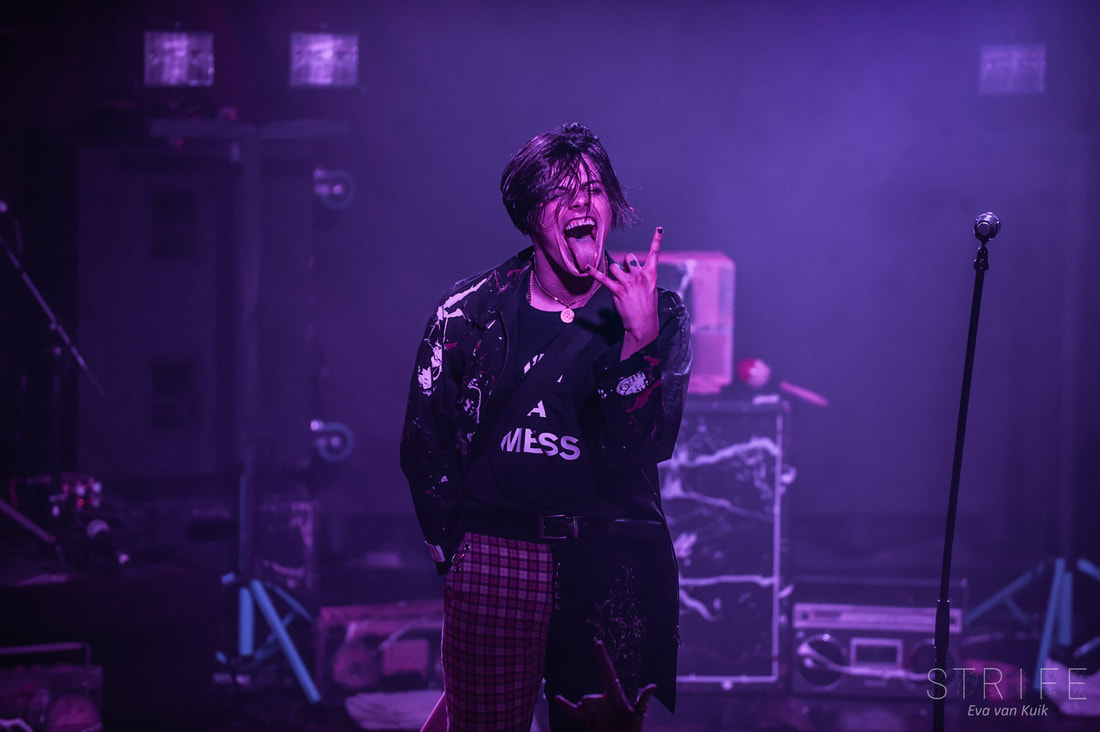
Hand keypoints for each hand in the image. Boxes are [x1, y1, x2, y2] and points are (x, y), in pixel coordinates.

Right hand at [553, 640, 656, 731]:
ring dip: (588, 718)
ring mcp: (595, 709)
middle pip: (587, 697)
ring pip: (582, 705)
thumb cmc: (632, 730)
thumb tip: (653, 685)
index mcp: (615, 694)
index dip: (602, 657)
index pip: (607, 671)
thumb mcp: (638, 714)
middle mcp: (603, 699)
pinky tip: (556, 698)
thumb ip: (643, 700)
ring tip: (602, 728)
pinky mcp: (588, 719)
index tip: (598, 642)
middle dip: (591, 710)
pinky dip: (565, 705)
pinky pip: (574, 710)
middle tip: (607, 724)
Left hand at [587, 227, 661, 358]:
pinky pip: (604, 278)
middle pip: (629, 258)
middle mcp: (640, 276)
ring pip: (616, 267)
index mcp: (651, 275)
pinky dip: (594, 273)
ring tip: (620, 285)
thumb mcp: (650, 289)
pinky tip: (587, 268)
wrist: (644, 324)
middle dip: (626, 265)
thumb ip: (641, 276)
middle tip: (628, 278)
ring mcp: (629, 282)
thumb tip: (628, 268)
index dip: (657, 240)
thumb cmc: (647, 307)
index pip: (655, 254)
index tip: (659, 228)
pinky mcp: (618, 290)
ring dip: (615, 274)